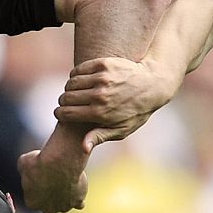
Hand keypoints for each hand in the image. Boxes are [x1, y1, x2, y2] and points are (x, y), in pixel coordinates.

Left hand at [18, 147, 88, 212]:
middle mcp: (48, 209)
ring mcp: (64, 207)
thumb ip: (24, 168)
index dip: (36, 186)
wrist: (60, 162)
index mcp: (32, 203)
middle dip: (50, 196)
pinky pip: (79, 203)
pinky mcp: (78, 201)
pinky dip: (78, 196)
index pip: (32, 198)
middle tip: (52, 179)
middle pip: (49, 206)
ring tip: (65, 178)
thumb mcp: (24, 161)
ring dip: (64, 195)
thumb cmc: (40, 162)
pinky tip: (77, 186)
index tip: (39, 175)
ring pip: (64, 204)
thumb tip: (26, 166)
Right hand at [53, 57, 172, 142]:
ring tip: (73, 91)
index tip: (60, 114)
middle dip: (62, 101)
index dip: (59, 114)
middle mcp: (100, 95)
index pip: (66, 113)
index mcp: (100, 114)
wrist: (152, 84)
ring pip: (71, 82)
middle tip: (66, 102)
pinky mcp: (104, 64)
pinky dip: (76, 74)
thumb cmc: (136, 111)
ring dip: (69, 87)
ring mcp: (102, 78)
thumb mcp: (121, 130)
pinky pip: (79, 69)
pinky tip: (80, 79)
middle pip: (66, 97)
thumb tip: (83, 148)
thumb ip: (100, 136)